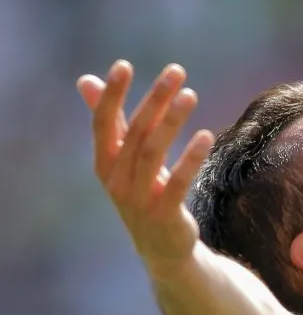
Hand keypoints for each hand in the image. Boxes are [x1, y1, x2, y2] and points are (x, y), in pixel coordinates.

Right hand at [77, 60, 213, 272]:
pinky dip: (190, 157)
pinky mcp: (165, 215)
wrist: (163, 250)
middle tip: (176, 71)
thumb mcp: (125, 161)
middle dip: (154, 99)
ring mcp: (140, 200)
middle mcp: (117, 181)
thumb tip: (86, 80)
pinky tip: (205, 135)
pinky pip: (178, 182)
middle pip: (135, 132)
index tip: (124, 65)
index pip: (104, 123)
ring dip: (172, 121)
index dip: (112, 95)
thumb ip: (111, 122)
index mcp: (105, 164)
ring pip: (154, 153)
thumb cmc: (145, 195)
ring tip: (190, 94)